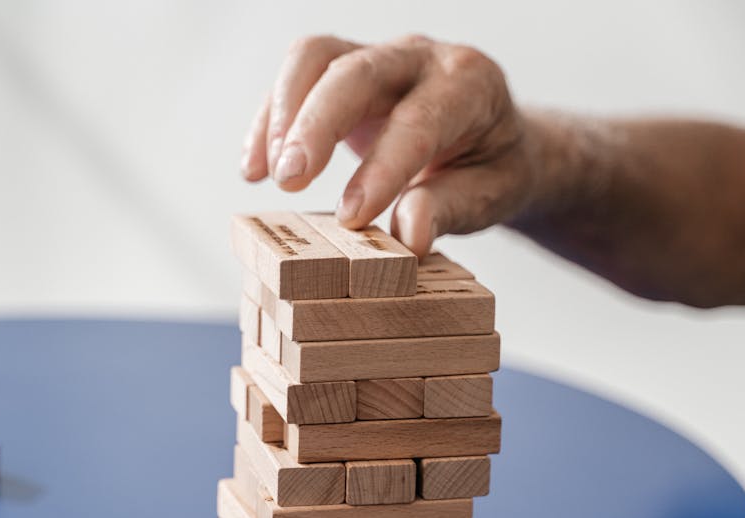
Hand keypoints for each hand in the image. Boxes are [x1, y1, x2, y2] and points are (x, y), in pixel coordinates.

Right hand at [241, 34, 536, 255]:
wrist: (492, 138)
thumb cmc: (490, 168)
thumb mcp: (490, 195)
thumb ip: (450, 209)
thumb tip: (409, 234)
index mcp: (470, 86)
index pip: (420, 119)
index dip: (383, 166)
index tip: (352, 216)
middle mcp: (421, 58)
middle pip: (358, 73)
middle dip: (317, 124)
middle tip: (290, 180)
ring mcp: (379, 57)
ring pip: (317, 57)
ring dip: (283, 113)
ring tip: (266, 173)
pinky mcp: (343, 67)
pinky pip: (296, 77)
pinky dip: (268, 120)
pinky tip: (252, 168)